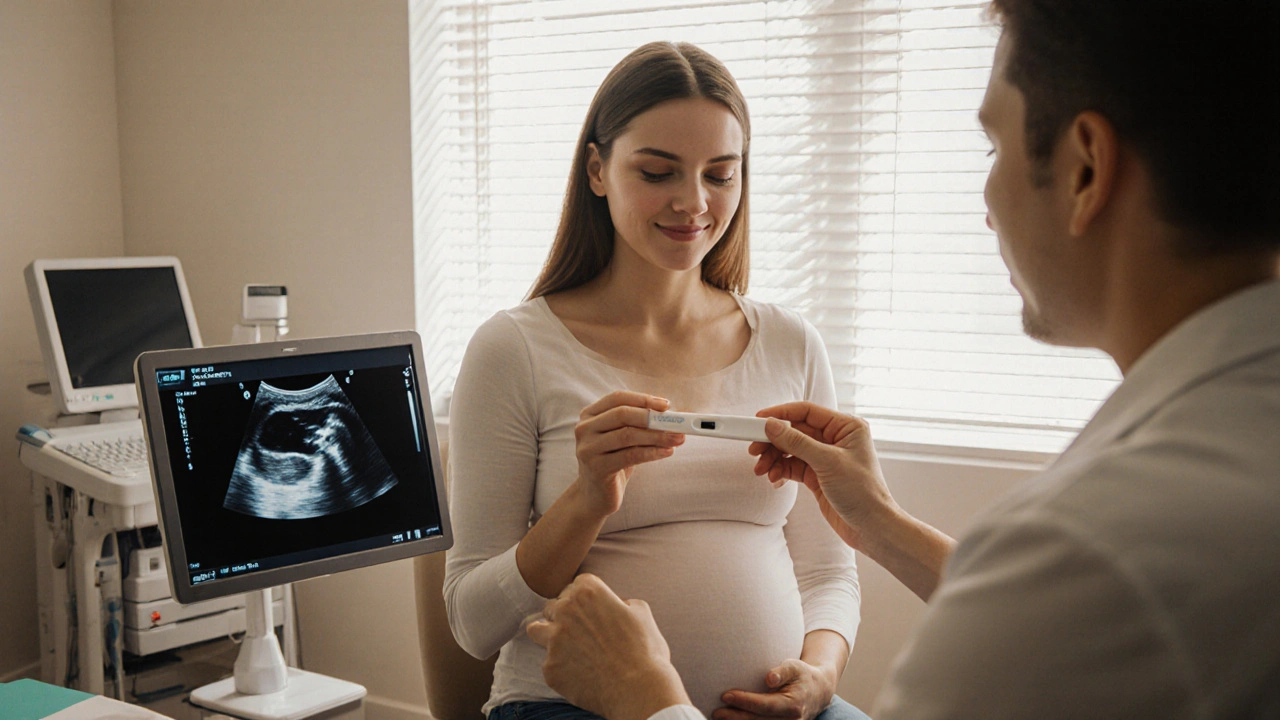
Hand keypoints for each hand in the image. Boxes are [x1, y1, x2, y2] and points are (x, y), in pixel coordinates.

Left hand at [527, 574, 690, 719]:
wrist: (639, 690)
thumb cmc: (645, 651)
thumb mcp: (641, 612)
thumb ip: (620, 601)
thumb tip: (614, 604)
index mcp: (588, 592)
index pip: (576, 584)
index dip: (586, 598)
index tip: (594, 611)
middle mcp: (566, 611)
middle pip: (554, 605)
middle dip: (566, 616)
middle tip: (583, 633)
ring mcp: (554, 640)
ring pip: (537, 629)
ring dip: (549, 636)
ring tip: (566, 648)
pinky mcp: (550, 667)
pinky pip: (549, 663)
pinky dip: (562, 668)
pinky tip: (581, 674)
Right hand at [574, 391, 684, 516]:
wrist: (596, 495)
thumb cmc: (614, 461)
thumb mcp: (624, 438)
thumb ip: (641, 422)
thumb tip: (674, 412)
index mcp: (590, 415)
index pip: (618, 398)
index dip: (643, 399)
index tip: (666, 405)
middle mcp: (584, 429)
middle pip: (622, 414)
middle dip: (652, 418)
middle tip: (677, 423)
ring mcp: (588, 448)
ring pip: (628, 435)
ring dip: (657, 436)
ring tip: (678, 439)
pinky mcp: (596, 468)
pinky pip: (630, 456)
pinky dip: (652, 453)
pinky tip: (667, 452)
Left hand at [715, 660, 836, 719]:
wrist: (817, 692)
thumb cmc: (801, 675)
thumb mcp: (795, 666)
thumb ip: (782, 671)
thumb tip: (769, 678)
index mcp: (793, 705)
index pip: (765, 705)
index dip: (745, 701)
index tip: (726, 695)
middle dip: (736, 717)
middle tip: (716, 712)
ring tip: (718, 718)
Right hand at [747, 402, 893, 550]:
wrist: (872, 528)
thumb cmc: (863, 492)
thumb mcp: (828, 462)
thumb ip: (797, 442)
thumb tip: (772, 425)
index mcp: (846, 427)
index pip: (807, 412)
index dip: (781, 414)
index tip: (758, 420)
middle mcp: (836, 439)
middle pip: (795, 430)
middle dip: (773, 440)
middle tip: (754, 449)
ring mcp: (826, 457)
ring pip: (791, 449)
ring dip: (774, 457)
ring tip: (761, 469)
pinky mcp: (818, 475)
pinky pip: (792, 466)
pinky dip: (780, 470)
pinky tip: (773, 478)